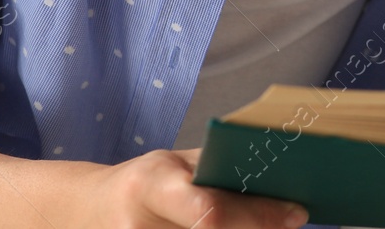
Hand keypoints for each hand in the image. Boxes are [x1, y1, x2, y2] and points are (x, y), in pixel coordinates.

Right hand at [72, 147, 309, 228]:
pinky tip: (245, 228)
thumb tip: (283, 180)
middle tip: (289, 222)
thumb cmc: (145, 182)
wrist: (88, 213)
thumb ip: (220, 170)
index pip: (210, 211)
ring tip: (270, 223)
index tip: (297, 214)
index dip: (258, 216)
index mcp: (151, 185)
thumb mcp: (175, 164)